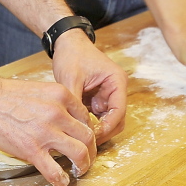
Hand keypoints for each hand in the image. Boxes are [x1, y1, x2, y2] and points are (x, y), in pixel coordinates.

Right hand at [0, 74, 98, 185]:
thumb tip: (66, 118)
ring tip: (78, 171)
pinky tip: (61, 181)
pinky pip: (55, 171)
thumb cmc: (7, 94)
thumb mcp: (41, 89)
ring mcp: (46, 132)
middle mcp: (58, 113)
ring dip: (83, 166)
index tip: (84, 140)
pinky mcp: (32, 150)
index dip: (88, 131)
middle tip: (87, 158)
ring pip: (79, 153)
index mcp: (61, 95)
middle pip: (88, 136)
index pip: (86, 117)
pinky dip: (62, 180)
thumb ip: (56, 103)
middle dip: (91, 150)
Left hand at [51, 29, 127, 144]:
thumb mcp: (71, 78)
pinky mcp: (98, 99)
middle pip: (117, 119)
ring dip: (97, 130)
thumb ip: (75, 102)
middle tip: (86, 142)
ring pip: (109, 121)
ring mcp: (108, 95)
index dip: (107, 126)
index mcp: (117, 81)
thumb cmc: (71, 55)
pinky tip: (78, 129)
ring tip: (81, 137)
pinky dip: (90, 124)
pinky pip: (98, 117)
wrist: (66, 43)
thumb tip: (76, 126)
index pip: (119, 110)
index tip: (92, 137)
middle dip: (104, 132)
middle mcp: (116, 89)